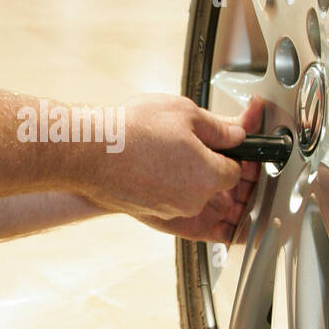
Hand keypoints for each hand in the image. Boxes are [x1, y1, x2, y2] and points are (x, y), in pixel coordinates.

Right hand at [134, 96, 263, 241]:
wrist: (90, 150)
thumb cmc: (133, 131)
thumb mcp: (186, 113)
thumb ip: (220, 128)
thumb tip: (237, 134)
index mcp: (209, 176)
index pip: (237, 171)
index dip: (234, 155)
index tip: (227, 145)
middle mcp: (194, 202)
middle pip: (219, 189)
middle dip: (218, 170)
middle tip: (207, 147)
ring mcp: (171, 212)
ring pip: (196, 198)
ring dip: (195, 181)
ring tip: (179, 155)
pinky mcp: (151, 216)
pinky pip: (174, 206)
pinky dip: (174, 192)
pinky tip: (165, 172)